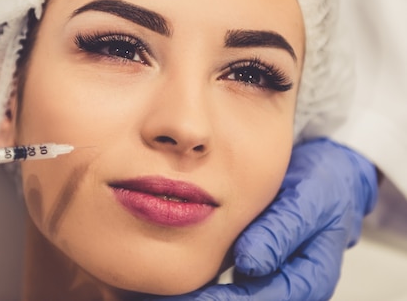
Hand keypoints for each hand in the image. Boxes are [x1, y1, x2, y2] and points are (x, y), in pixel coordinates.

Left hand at [151, 138, 377, 300]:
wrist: (324, 179)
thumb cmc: (321, 187)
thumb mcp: (309, 201)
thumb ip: (281, 230)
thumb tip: (252, 264)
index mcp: (306, 281)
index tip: (185, 298)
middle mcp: (282, 289)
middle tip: (149, 299)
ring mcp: (262, 282)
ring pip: (222, 299)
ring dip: (187, 296)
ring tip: (142, 295)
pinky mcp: (246, 272)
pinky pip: (216, 287)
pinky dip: (189, 285)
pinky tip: (155, 283)